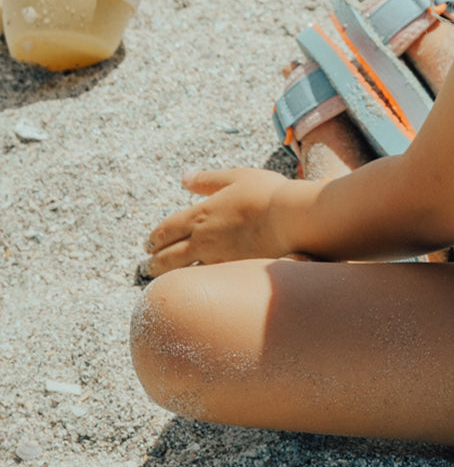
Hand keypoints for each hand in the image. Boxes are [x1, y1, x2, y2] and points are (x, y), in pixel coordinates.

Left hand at [144, 167, 306, 275]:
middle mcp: (202, 240)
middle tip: (148, 266)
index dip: (153, 238)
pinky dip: (195, 287)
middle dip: (154, 263)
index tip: (149, 243)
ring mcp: (217, 260)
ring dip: (169, 278)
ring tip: (165, 282)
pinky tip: (196, 289)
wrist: (292, 218)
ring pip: (182, 275)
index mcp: (200, 215)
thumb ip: (208, 179)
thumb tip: (185, 177)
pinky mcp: (233, 273)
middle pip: (166, 258)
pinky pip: (206, 283)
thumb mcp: (237, 176)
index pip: (164, 231)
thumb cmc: (267, 192)